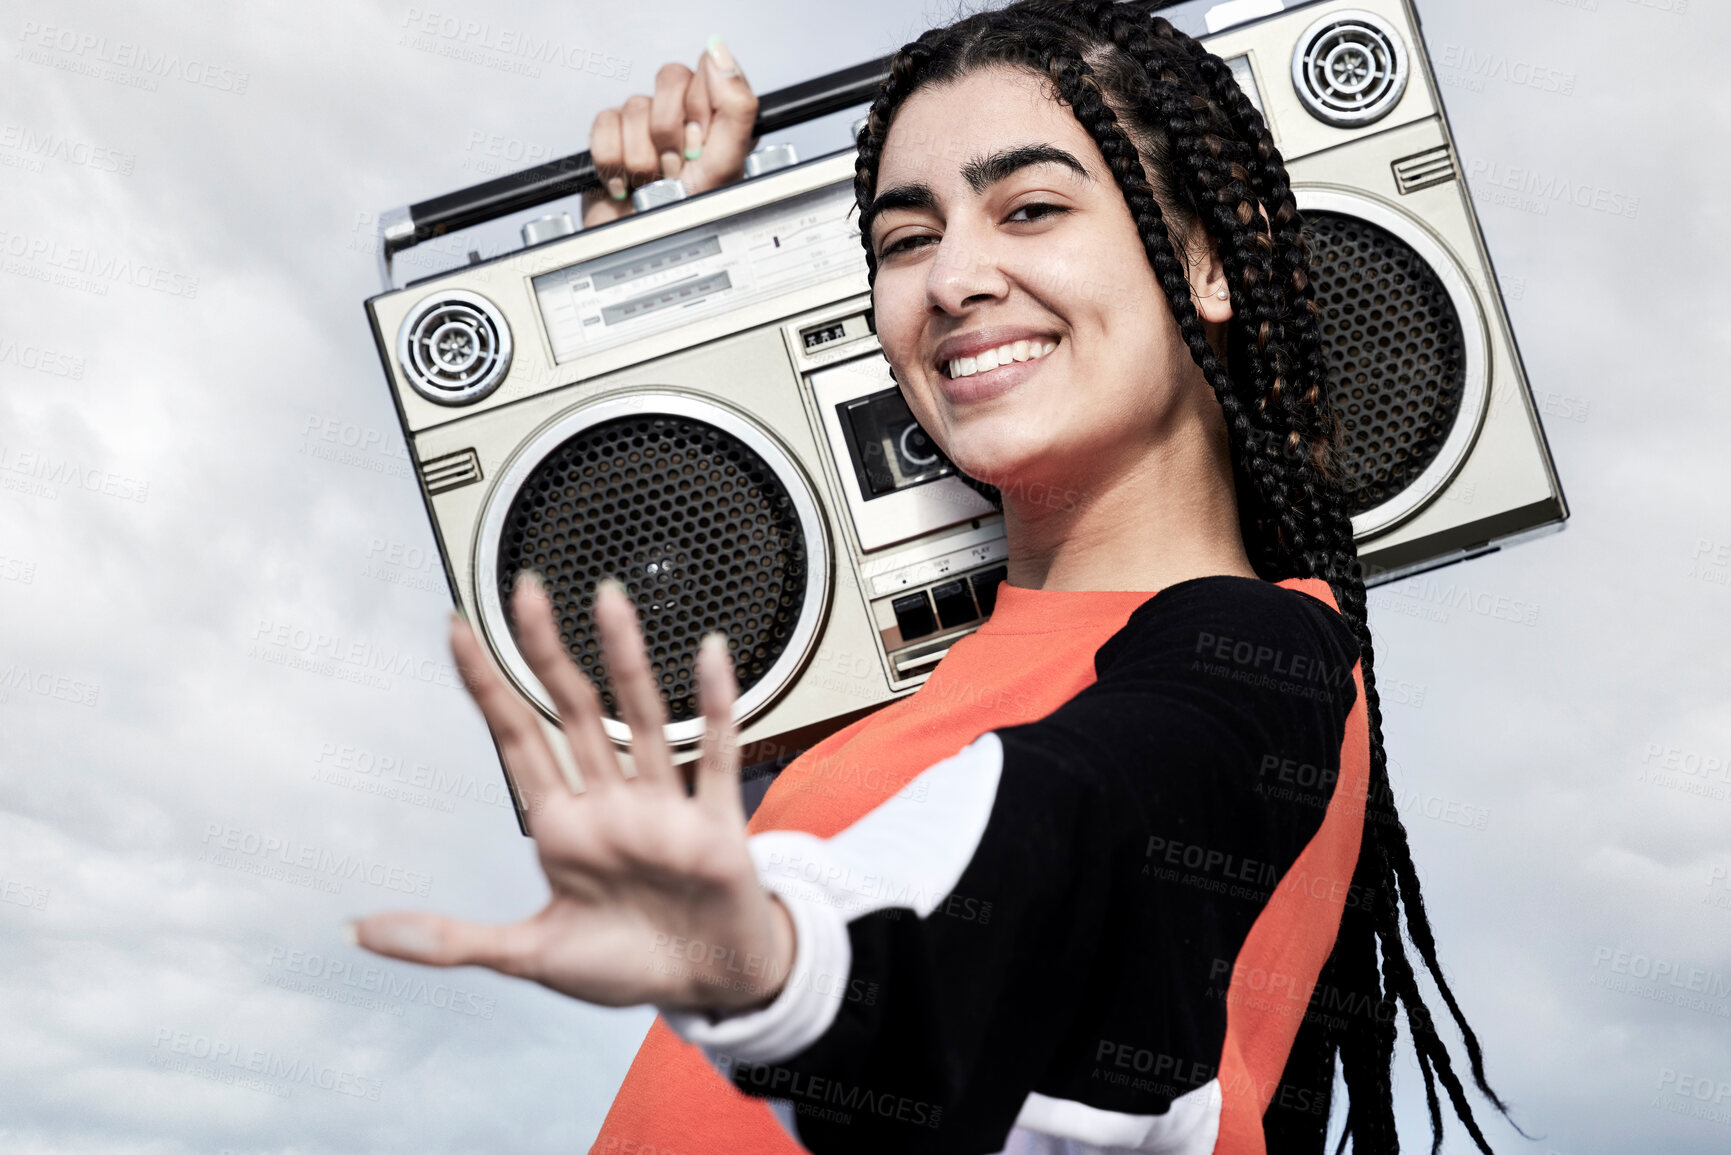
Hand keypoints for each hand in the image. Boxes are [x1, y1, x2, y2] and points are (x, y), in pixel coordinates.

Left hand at [349, 572, 795, 1015]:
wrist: (709, 986)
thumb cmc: (626, 965)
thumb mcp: (528, 955)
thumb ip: (447, 941)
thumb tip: (356, 930)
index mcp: (563, 829)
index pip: (515, 739)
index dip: (485, 685)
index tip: (456, 631)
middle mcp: (611, 804)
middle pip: (573, 710)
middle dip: (547, 651)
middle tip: (526, 592)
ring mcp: (661, 807)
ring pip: (641, 716)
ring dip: (625, 659)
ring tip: (608, 601)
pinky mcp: (712, 822)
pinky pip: (715, 752)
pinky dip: (715, 704)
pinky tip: (708, 654)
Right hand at [580, 35, 758, 227]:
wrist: (642, 252)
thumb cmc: (688, 221)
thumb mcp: (725, 167)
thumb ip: (735, 107)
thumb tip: (720, 52)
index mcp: (718, 121)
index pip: (710, 70)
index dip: (702, 105)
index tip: (702, 143)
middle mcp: (684, 119)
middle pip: (671, 77)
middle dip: (670, 132)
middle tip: (677, 167)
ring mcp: (645, 128)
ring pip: (635, 104)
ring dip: (642, 155)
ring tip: (651, 184)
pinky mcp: (611, 139)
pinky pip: (604, 122)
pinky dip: (613, 159)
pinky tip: (626, 182)